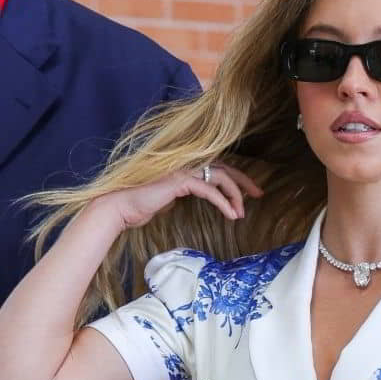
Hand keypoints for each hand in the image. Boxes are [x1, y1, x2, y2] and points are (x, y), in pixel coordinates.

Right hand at [97, 161, 262, 233]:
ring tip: (241, 213)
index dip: (236, 179)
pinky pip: (209, 189)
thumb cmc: (139, 206)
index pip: (218, 168)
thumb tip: (194, 197)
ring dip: (234, 195)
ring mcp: (183, 170)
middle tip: (259, 194)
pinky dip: (223, 202)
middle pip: (224, 168)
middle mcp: (186, 164)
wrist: (121, 207)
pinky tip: (232, 215)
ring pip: (220, 177)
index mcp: (185, 168)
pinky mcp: (180, 180)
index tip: (251, 193)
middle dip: (244, 182)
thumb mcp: (167, 200)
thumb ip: (182, 195)